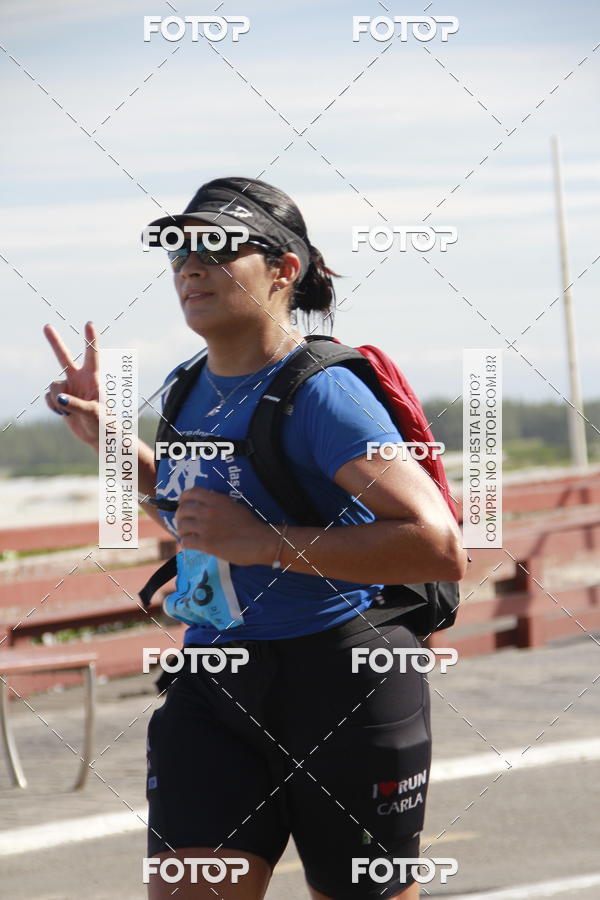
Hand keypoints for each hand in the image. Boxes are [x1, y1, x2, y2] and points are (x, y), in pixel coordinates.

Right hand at [43, 321, 100, 446]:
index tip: (88, 324)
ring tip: (68, 410)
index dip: (90, 339)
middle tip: (46, 326)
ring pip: (53, 385)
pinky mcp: (61, 398)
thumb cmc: (102, 423)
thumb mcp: (92, 413)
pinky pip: (48, 397)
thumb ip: (76, 405)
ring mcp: (69, 388)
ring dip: (57, 399)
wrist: (97, 436)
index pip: (92, 355)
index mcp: (93, 378)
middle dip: (55, 343)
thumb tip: (59, 400)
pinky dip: (53, 406)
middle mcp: (80, 379)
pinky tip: (64, 413)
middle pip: (64, 357)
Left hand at [175, 486, 275, 565]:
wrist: (260, 541)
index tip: (183, 504)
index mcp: (215, 500)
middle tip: (184, 523)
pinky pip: (186, 542)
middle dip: (180, 518)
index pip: (190, 493)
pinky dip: (186, 544)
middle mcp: (207, 511)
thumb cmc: (250, 525)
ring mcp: (205, 527)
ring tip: (187, 535)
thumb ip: (218, 504)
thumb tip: (206, 505)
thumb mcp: (234, 506)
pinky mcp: (205, 543)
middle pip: (182, 510)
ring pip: (181, 527)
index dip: (183, 499)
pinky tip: (191, 545)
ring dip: (182, 532)